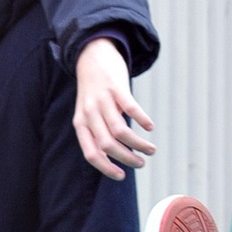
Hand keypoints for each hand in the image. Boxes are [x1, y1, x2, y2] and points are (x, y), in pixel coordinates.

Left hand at [72, 36, 154, 178]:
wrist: (91, 55)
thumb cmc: (93, 90)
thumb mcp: (87, 112)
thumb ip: (97, 131)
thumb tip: (114, 155)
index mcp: (81, 124)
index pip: (91, 153)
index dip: (106, 168)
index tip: (122, 176)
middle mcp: (89, 114)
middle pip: (108, 145)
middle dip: (127, 158)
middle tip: (142, 163)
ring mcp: (103, 100)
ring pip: (121, 131)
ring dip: (138, 144)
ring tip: (151, 149)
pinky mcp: (116, 87)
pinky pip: (131, 108)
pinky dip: (142, 120)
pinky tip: (150, 127)